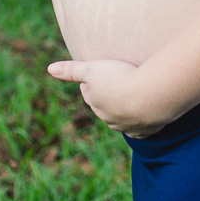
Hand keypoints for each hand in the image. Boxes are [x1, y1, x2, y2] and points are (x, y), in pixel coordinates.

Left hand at [47, 58, 165, 137]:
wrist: (150, 95)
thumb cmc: (120, 78)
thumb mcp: (92, 69)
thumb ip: (71, 70)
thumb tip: (49, 69)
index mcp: (96, 104)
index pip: (89, 94)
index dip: (91, 84)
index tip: (95, 76)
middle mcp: (109, 118)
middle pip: (104, 109)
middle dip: (107, 99)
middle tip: (115, 86)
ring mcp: (128, 126)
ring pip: (122, 121)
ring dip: (124, 112)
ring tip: (132, 100)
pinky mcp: (145, 131)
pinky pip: (140, 131)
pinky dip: (140, 126)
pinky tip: (142, 122)